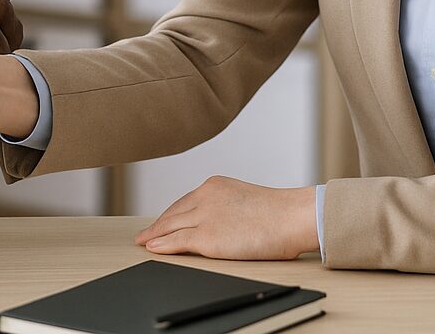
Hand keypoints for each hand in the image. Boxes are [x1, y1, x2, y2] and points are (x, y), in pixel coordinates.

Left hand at [134, 176, 318, 260]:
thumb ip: (229, 208)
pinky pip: (176, 241)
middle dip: (157, 224)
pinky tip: (153, 248)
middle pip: (173, 213)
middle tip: (144, 233)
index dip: (170, 214)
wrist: (291, 216)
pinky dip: (162, 245)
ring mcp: (204, 216)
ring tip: (143, 241)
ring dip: (154, 235)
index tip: (162, 221)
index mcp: (214, 186)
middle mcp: (204, 197)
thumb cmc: (280, 213)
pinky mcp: (206, 237)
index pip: (184, 201)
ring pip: (170, 226)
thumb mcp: (245, 200)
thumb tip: (224, 224)